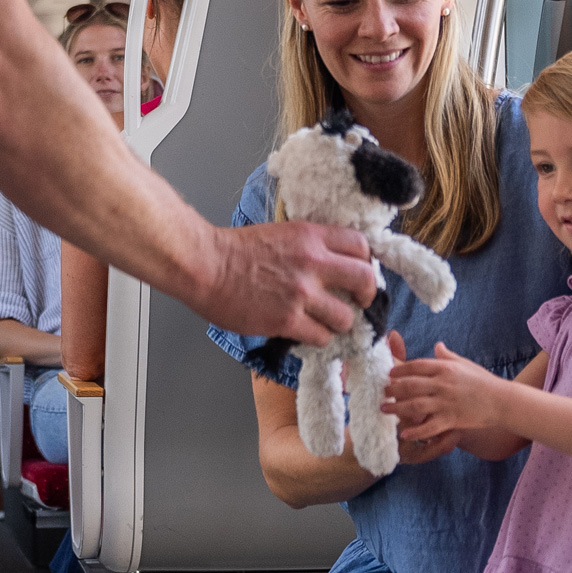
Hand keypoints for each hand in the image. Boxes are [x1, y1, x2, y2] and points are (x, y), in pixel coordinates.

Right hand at [201, 222, 377, 346]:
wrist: (205, 265)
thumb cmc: (234, 250)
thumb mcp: (281, 233)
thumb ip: (309, 245)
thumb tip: (330, 262)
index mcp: (311, 236)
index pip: (361, 245)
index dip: (366, 261)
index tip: (359, 272)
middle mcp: (313, 263)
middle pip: (365, 280)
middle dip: (366, 294)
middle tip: (358, 301)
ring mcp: (301, 294)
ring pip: (346, 317)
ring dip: (339, 323)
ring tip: (326, 322)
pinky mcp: (287, 320)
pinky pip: (321, 337)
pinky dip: (317, 338)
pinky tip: (305, 333)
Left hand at [381, 341, 512, 443]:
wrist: (502, 401)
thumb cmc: (483, 381)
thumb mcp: (465, 364)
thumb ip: (447, 356)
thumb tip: (437, 346)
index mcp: (445, 368)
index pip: (416, 366)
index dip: (400, 369)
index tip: (390, 374)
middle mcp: (443, 384)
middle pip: (410, 385)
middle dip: (393, 389)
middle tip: (383, 392)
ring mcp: (446, 403)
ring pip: (414, 406)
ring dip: (397, 408)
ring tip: (385, 409)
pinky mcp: (451, 419)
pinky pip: (429, 427)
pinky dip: (415, 431)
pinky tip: (404, 434)